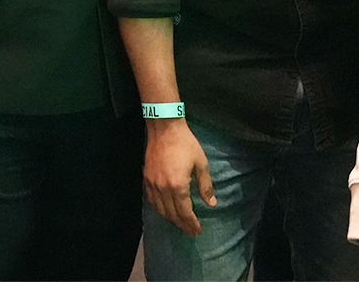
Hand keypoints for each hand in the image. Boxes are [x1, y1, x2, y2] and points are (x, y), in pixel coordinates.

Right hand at [143, 120, 215, 235]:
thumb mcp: (201, 163)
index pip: (185, 212)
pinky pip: (151, 200)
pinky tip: (164, 210)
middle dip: (182, 225)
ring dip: (170, 219)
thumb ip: (205, 185)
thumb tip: (211, 204)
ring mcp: (152, 184)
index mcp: (178, 186)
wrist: (165, 128)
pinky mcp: (146, 178)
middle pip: (172, 214)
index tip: (198, 230)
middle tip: (190, 231)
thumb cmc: (185, 144)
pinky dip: (159, 209)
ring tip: (179, 223)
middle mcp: (163, 189)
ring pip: (160, 209)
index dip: (191, 223)